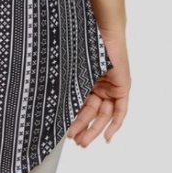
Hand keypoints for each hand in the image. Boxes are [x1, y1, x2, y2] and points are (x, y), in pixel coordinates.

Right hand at [65, 31, 129, 146]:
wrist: (100, 31)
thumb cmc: (83, 44)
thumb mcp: (73, 71)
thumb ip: (68, 86)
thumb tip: (49, 102)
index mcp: (87, 81)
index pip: (82, 105)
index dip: (75, 120)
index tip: (67, 134)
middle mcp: (99, 85)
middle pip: (92, 113)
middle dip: (84, 128)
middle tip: (76, 142)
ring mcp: (111, 87)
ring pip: (103, 114)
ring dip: (94, 129)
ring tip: (83, 141)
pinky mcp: (122, 87)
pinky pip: (120, 111)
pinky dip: (115, 124)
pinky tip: (107, 137)